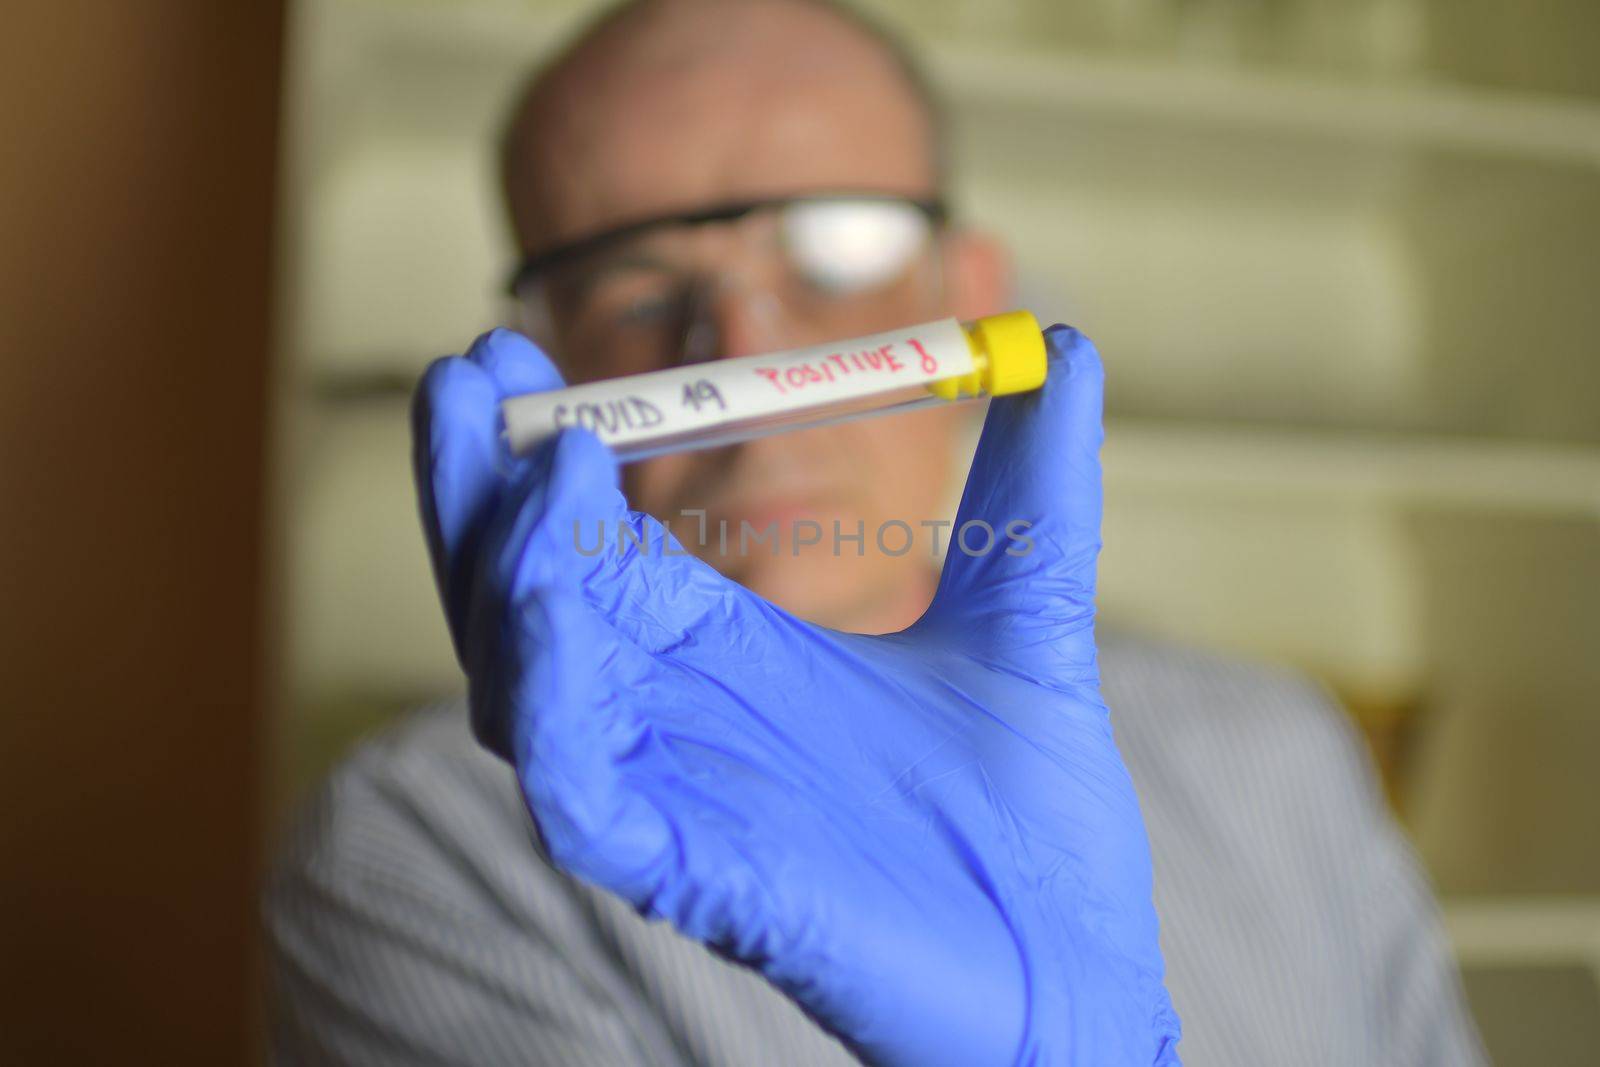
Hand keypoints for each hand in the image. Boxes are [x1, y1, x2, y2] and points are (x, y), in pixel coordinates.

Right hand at [412, 325, 1180, 1065]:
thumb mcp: (1030, 614)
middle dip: (478, 492)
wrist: (1079, 969)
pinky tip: (552, 613)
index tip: (521, 344)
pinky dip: (550, 705)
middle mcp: (678, 719)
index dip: (545, 451)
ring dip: (510, 577)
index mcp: (731, 655)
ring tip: (536, 470)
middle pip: (523, 599)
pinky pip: (578, 797)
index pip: (593, 544)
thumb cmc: (1033, 814)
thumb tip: (1065, 344)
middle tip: (469, 374)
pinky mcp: (699, 877)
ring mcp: (679, 796)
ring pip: (528, 689)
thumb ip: (1034, 484)